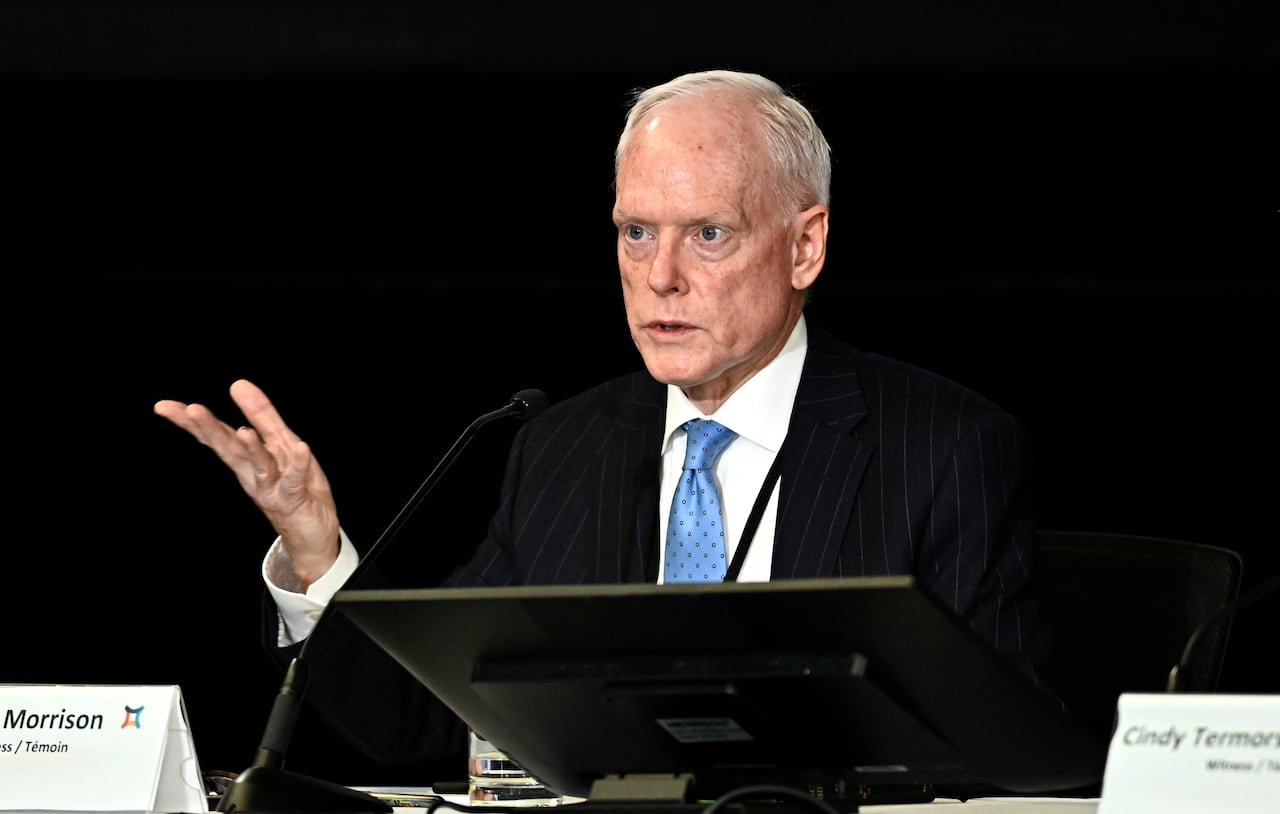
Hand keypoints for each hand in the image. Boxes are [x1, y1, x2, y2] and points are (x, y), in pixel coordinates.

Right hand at [154, 379, 339, 589]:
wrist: (313, 532)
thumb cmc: (293, 484)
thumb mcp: (280, 443)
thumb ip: (261, 415)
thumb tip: (238, 383)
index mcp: (245, 459)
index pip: (216, 436)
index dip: (190, 421)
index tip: (163, 406)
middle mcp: (253, 474)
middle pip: (228, 449)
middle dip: (211, 430)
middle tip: (191, 410)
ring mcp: (272, 487)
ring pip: (259, 465)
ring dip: (251, 448)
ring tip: (243, 431)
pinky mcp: (295, 498)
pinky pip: (297, 480)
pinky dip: (299, 465)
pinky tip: (303, 448)